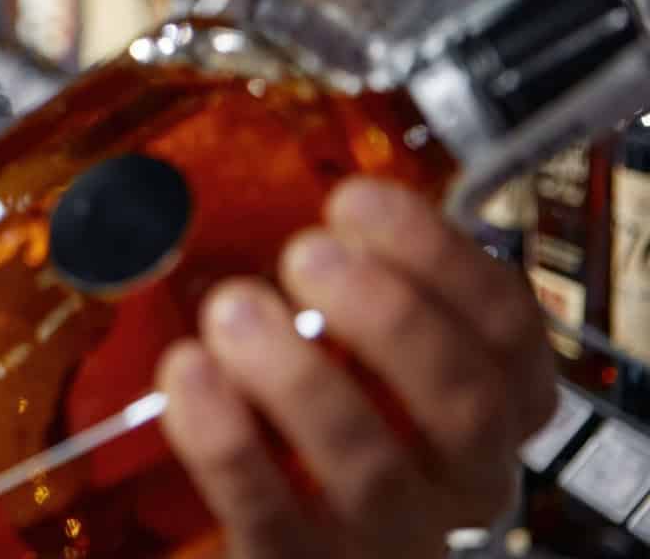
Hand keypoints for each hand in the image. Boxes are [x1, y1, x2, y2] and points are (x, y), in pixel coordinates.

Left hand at [154, 178, 556, 558]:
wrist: (274, 520)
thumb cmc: (317, 404)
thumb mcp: (356, 333)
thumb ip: (350, 273)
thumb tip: (287, 175)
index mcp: (490, 402)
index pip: (508, 330)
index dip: (441, 260)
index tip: (357, 203)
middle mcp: (459, 473)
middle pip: (464, 403)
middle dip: (388, 318)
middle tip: (307, 255)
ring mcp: (389, 533)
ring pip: (371, 469)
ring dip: (300, 379)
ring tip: (233, 312)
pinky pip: (274, 517)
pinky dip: (229, 445)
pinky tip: (189, 378)